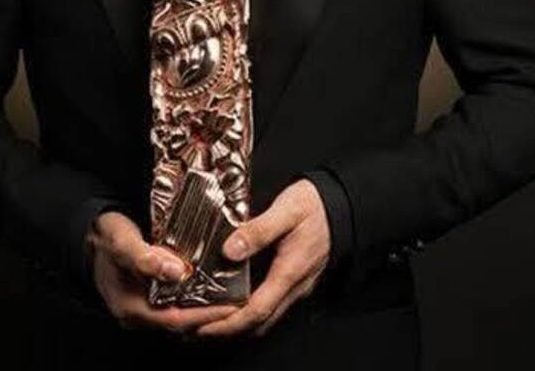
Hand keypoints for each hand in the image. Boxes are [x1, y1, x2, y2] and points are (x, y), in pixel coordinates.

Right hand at [86, 210, 238, 335]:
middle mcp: (137, 314)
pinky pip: (173, 303)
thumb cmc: (105, 237)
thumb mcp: (122, 243)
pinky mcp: (147, 297)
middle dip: (209, 315)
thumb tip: (177, 272)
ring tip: (230, 296)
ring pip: (178, 313)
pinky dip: (191, 297)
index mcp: (130, 308)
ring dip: (202, 307)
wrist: (90, 234)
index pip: (175, 320)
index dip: (204, 315)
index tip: (230, 306)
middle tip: (238, 302)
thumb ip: (146, 258)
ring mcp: (141, 308)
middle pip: (180, 322)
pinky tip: (208, 285)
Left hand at [195, 178, 330, 338]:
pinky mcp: (292, 278)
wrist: (342, 205)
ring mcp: (294, 285)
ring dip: (234, 322)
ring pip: (262, 316)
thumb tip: (230, 250)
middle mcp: (293, 286)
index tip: (199, 325)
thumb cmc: (316, 206)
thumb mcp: (287, 210)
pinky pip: (268, 303)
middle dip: (223, 328)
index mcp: (289, 272)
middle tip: (192, 325)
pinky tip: (230, 297)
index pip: (255, 311)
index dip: (226, 323)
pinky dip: (246, 308)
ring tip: (204, 316)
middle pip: (255, 322)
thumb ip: (259, 230)